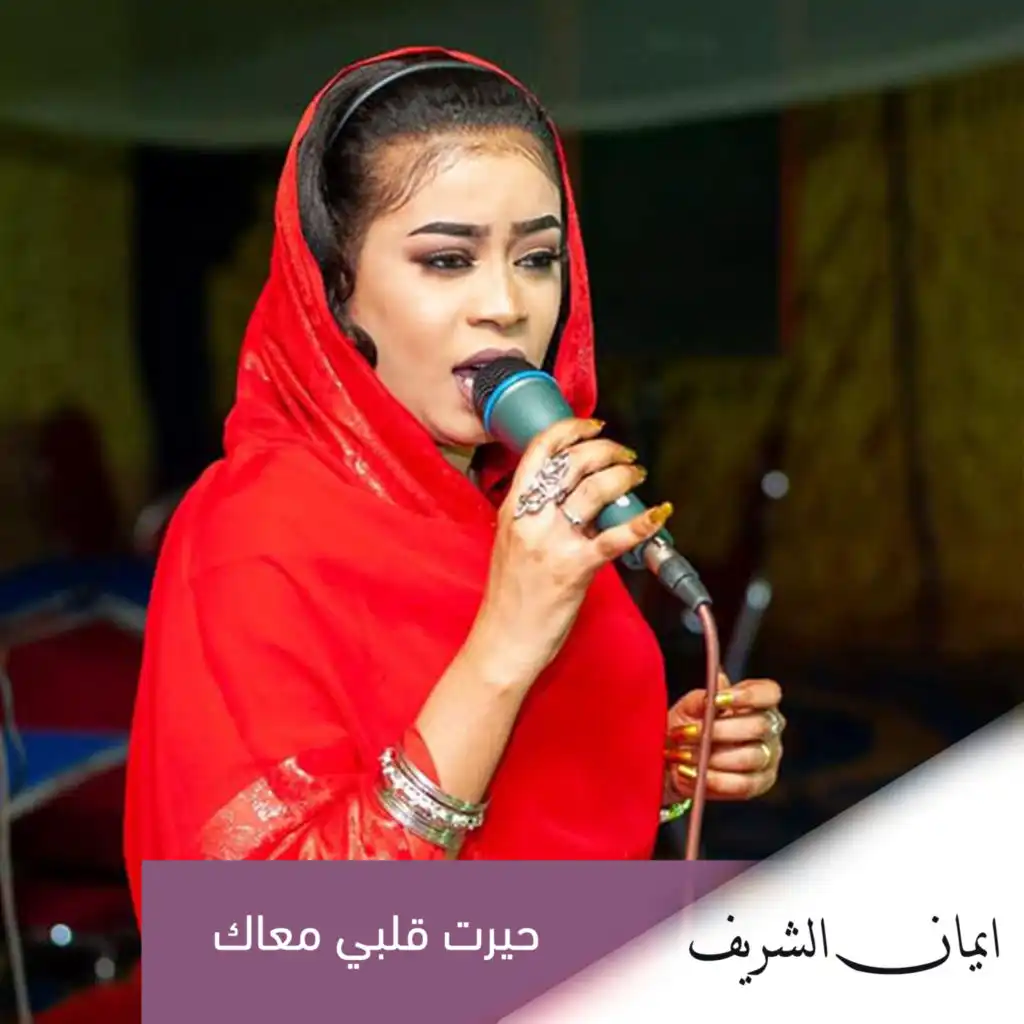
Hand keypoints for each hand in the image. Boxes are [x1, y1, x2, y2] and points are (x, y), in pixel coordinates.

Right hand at [466, 418, 671, 691]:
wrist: (503, 642)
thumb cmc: (511, 597)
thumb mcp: (513, 543)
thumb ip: (539, 516)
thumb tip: (579, 496)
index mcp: (513, 508)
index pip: (540, 450)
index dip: (571, 429)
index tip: (595, 426)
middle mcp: (530, 519)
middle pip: (574, 462)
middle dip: (608, 450)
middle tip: (627, 457)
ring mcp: (552, 543)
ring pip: (595, 490)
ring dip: (625, 476)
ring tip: (637, 477)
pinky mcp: (574, 569)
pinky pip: (614, 538)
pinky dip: (642, 523)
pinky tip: (659, 514)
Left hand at [663, 673, 784, 802]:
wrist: (676, 757)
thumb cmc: (689, 725)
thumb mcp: (688, 708)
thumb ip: (702, 698)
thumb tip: (716, 686)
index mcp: (759, 702)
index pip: (769, 693)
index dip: (747, 695)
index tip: (716, 700)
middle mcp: (770, 729)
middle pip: (759, 727)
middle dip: (719, 730)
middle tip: (689, 732)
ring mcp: (768, 757)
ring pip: (750, 757)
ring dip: (713, 757)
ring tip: (684, 755)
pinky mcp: (759, 784)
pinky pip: (743, 785)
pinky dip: (715, 780)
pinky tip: (693, 773)